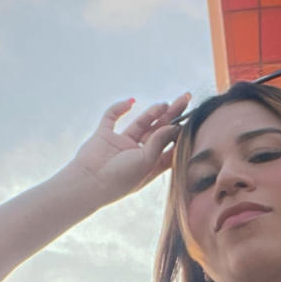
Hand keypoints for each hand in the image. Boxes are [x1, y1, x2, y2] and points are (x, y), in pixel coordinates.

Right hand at [68, 93, 191, 205]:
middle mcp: (137, 153)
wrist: (88, 183)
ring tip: (165, 104)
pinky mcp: (104, 136)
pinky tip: (130, 102)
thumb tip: (174, 125)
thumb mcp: (147, 161)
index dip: (180, 133)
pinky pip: (112, 117)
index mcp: (150, 165)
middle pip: (158, 131)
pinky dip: (119, 107)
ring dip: (152, 112)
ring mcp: (120, 144)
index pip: (169, 146)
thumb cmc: (121, 179)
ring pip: (140, 123)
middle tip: (185, 98)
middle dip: (172, 115)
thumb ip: (160, 141)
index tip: (192, 119)